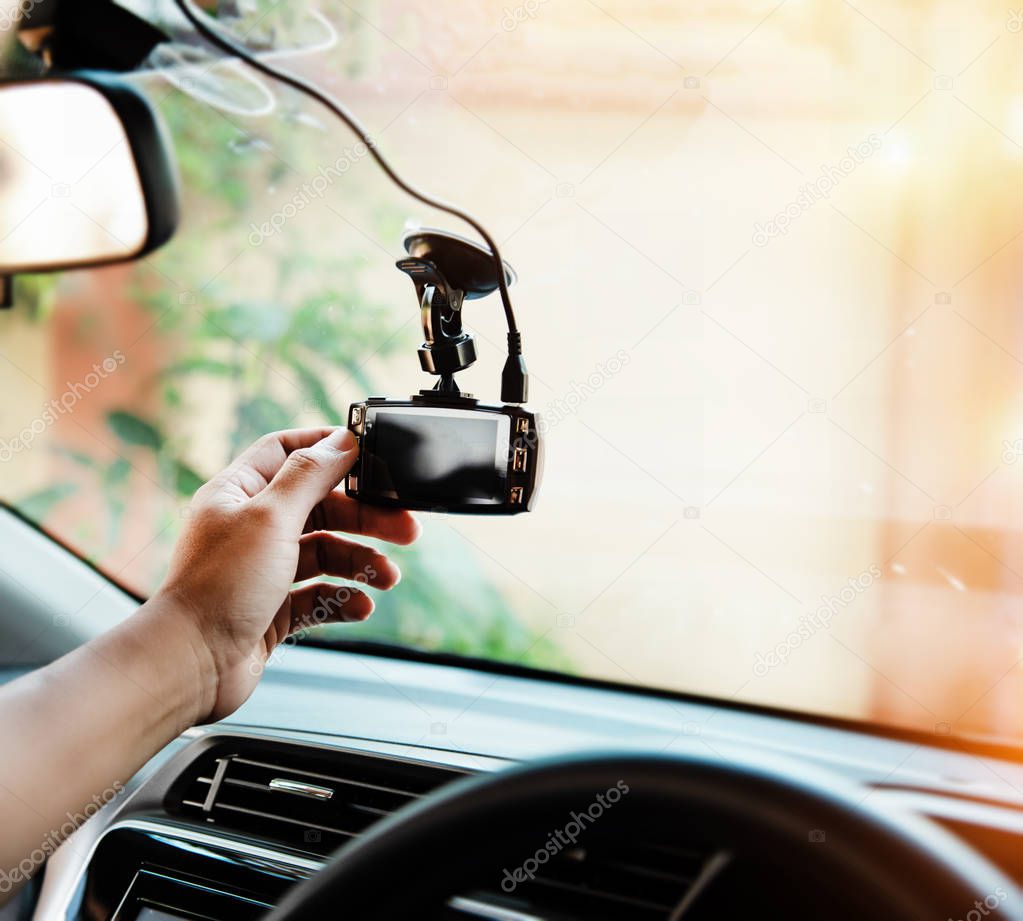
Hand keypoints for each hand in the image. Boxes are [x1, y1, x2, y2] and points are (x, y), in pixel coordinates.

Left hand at [150, 427, 419, 722]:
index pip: (288, 451)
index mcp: (239, 492)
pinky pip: (318, 595)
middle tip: (406, 527)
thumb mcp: (272, 517)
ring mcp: (262, 569)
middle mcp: (250, 526)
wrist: (190, 665)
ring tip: (388, 578)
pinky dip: (343, 598)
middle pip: (320, 506)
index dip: (328, 448)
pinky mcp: (272, 608)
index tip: (371, 454)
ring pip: (325, 553)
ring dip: (361, 562)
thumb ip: (310, 474)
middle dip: (365, 517)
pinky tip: (361, 606)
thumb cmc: (220, 586)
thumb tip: (343, 440)